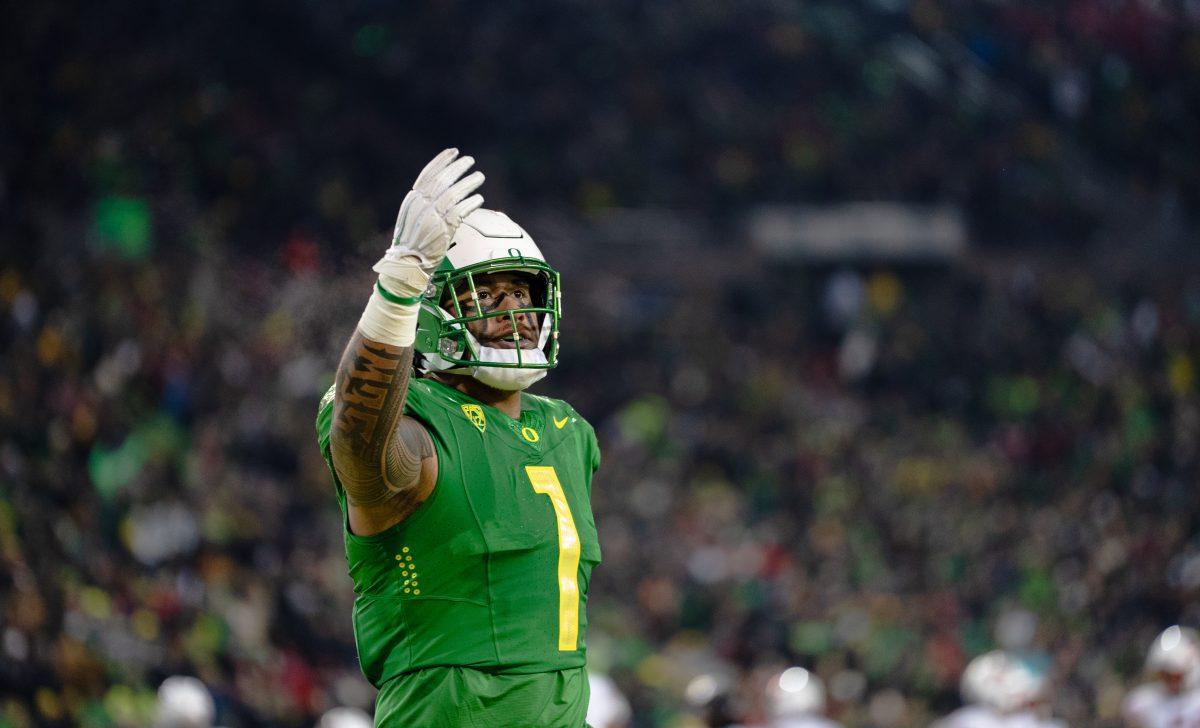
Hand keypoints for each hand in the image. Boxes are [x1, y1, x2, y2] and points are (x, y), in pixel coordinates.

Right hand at [374, 148, 484, 294]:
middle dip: (457, 168)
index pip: (427, 174)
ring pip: (453, 194)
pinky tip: (479, 198)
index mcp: (412, 200)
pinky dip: (470, 203)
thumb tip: (441, 189)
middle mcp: (421, 206)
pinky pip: (460, 212)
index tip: (454, 151)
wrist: (406, 265)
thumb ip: (424, 203)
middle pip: (442, 181)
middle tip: (470, 161)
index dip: (441, 161)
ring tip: (479, 176)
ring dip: (468, 183)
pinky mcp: (443, 230)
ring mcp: (431, 217)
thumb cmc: (411, 243)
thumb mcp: (412, 217)